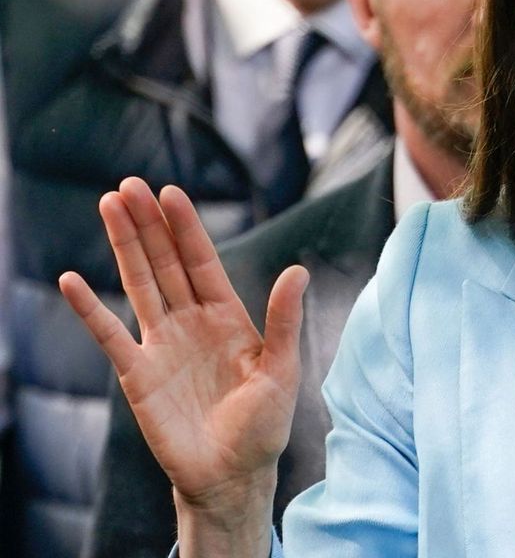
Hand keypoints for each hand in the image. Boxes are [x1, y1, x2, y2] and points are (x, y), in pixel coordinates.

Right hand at [59, 178, 307, 521]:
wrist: (232, 475)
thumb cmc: (263, 426)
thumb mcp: (281, 371)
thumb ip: (284, 320)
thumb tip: (297, 270)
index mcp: (228, 317)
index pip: (202, 261)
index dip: (186, 228)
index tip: (169, 192)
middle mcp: (191, 323)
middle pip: (165, 263)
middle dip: (148, 225)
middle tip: (128, 185)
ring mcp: (161, 345)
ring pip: (139, 284)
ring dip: (123, 247)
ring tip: (107, 206)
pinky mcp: (137, 374)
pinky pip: (109, 335)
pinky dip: (90, 309)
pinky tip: (71, 280)